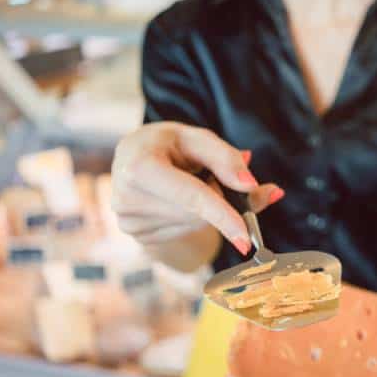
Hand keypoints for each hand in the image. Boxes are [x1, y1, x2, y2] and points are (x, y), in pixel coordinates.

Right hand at [111, 122, 283, 256]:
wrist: (134, 157)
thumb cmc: (169, 144)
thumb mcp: (198, 139)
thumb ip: (227, 159)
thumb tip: (251, 185)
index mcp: (138, 164)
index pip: (190, 195)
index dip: (222, 215)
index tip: (246, 237)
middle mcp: (126, 195)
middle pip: (196, 213)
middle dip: (217, 202)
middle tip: (210, 178)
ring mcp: (128, 219)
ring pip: (192, 225)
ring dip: (203, 209)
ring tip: (185, 183)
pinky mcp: (135, 234)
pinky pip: (182, 231)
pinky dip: (191, 217)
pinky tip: (176, 200)